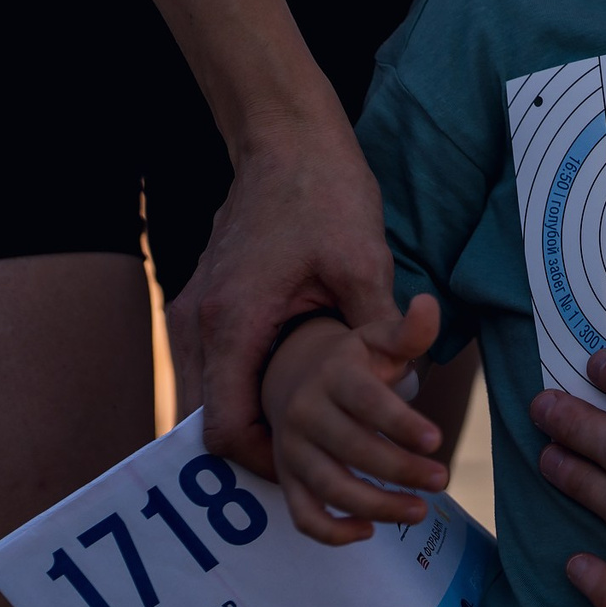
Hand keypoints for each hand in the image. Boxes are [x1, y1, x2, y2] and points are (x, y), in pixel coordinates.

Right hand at [172, 110, 396, 477]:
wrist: (284, 137)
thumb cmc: (324, 193)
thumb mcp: (365, 260)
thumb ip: (381, 325)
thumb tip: (411, 375)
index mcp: (232, 322)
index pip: (224, 428)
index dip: (263, 461)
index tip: (308, 469)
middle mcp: (197, 323)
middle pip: (208, 419)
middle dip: (257, 447)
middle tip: (313, 461)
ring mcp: (193, 311)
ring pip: (207, 394)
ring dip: (248, 417)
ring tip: (306, 433)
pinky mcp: (204, 299)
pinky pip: (212, 365)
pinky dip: (241, 387)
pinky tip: (289, 388)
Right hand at [264, 295, 446, 543]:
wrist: (292, 373)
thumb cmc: (353, 358)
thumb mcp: (379, 336)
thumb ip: (408, 331)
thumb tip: (429, 305)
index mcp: (333, 375)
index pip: (365, 401)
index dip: (399, 422)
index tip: (437, 439)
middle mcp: (305, 413)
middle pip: (350, 448)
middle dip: (399, 469)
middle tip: (443, 479)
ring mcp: (291, 449)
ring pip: (328, 487)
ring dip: (375, 505)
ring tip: (421, 511)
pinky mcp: (286, 478)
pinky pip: (301, 514)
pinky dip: (331, 532)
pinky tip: (369, 532)